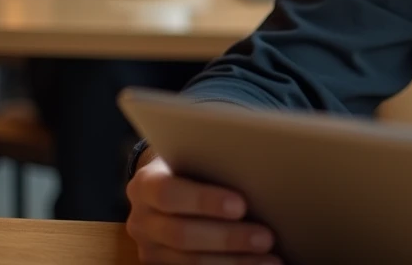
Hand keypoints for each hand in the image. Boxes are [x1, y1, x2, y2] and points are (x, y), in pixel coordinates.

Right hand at [126, 154, 279, 263]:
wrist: (173, 183)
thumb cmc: (196, 165)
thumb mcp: (198, 157)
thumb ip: (215, 164)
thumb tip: (261, 170)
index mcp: (146, 185)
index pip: (168, 193)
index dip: (204, 200)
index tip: (241, 205)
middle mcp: (141, 220)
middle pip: (181, 234)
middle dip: (227, 238)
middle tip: (266, 238)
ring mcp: (149, 249)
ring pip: (188, 263)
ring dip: (234, 262)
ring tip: (270, 259)